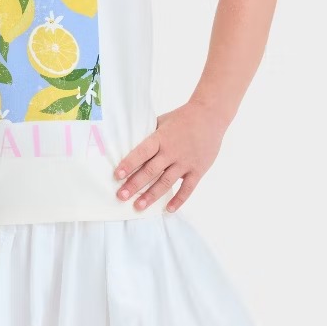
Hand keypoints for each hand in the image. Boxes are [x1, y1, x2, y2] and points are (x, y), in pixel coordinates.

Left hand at [113, 100, 227, 212]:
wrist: (209, 116)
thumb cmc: (182, 118)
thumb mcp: (162, 121)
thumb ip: (149, 134)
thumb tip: (130, 144)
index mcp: (161, 138)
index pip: (142, 152)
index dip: (129, 164)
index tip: (117, 175)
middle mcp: (172, 151)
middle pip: (151, 171)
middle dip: (135, 184)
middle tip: (121, 196)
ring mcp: (185, 162)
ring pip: (166, 182)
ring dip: (151, 195)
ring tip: (138, 206)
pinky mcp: (198, 170)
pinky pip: (187, 188)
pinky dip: (178, 200)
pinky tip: (168, 209)